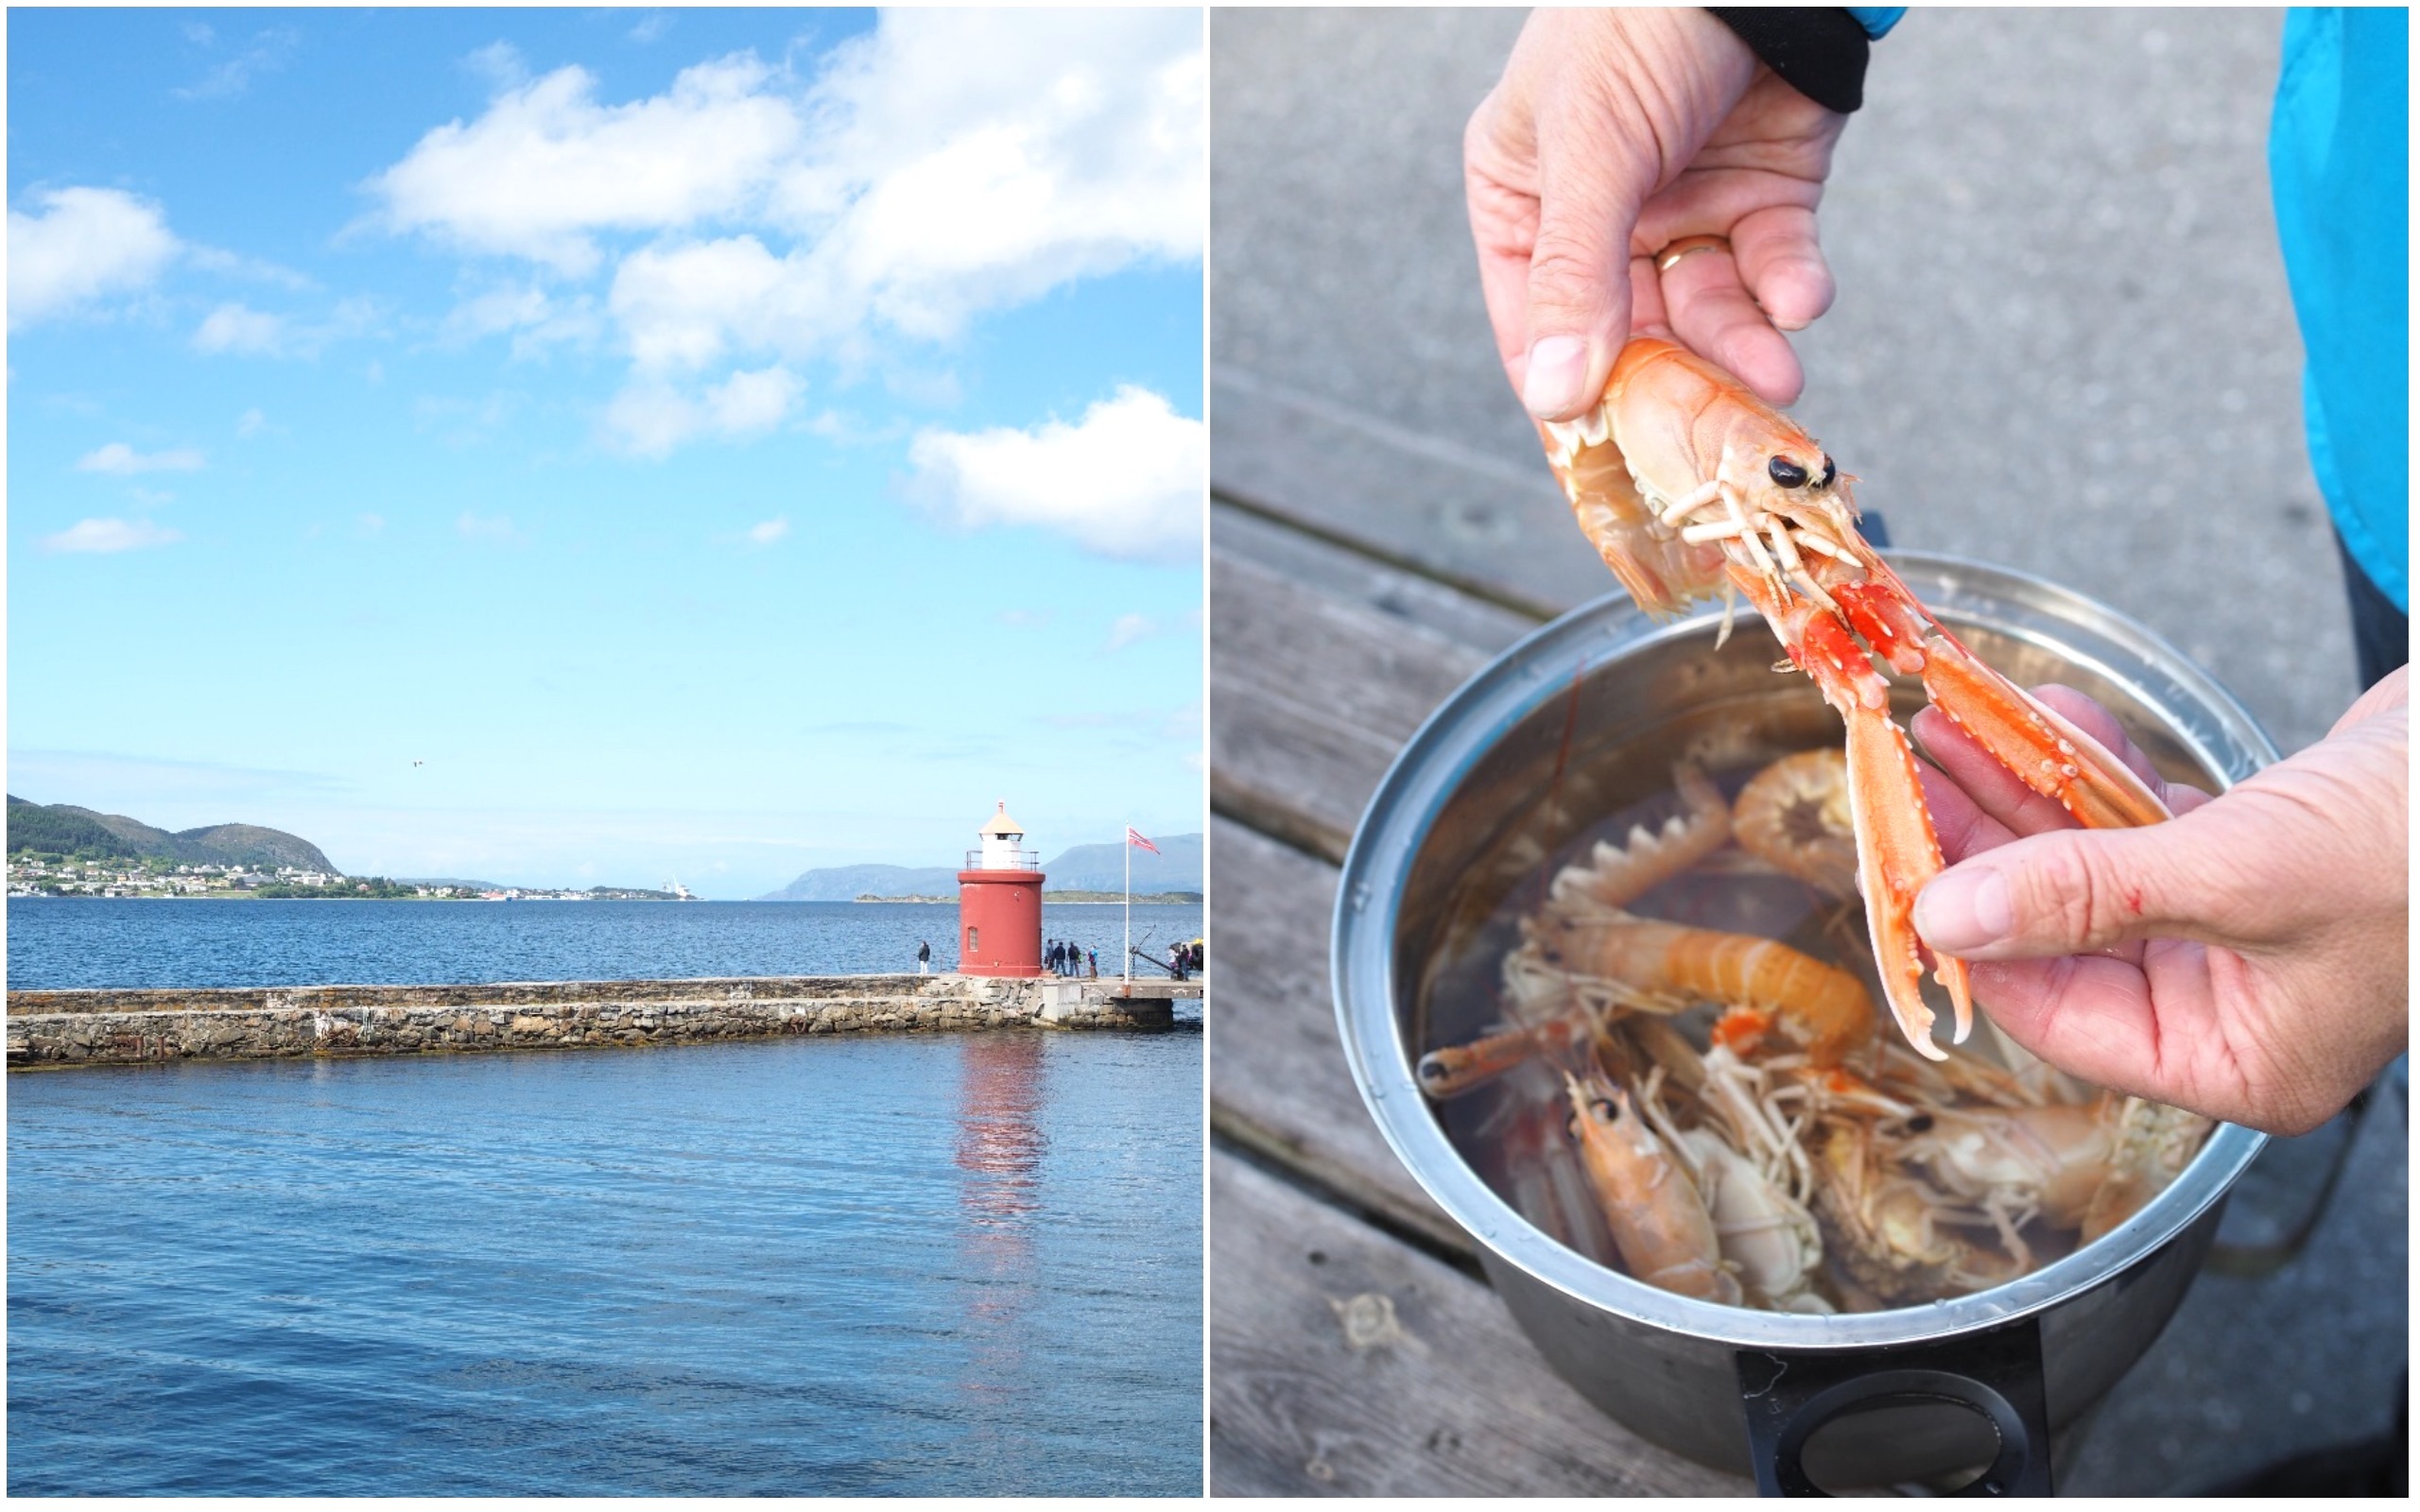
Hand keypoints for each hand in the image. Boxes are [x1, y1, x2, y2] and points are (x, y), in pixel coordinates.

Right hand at [1465, 7, 1847, 418]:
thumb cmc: (1639, 16)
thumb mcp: (1590, 148)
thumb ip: (1574, 273)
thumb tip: (1555, 394)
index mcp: (1524, 197)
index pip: (1533, 324)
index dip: (1570, 391)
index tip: (1609, 457)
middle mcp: (1600, 214)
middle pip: (1628, 333)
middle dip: (1677, 379)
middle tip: (1715, 430)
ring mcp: (1684, 206)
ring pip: (1707, 310)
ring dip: (1743, 346)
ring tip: (1777, 375)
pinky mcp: (1763, 195)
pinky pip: (1771, 266)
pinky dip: (1790, 289)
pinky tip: (1801, 296)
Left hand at [1911, 670, 2409, 1135]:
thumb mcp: (2240, 876)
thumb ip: (2085, 897)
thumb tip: (1950, 917)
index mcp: (2238, 1060)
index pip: (2058, 1014)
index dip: (1973, 938)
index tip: (1903, 867)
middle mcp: (2233, 1004)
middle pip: (2060, 932)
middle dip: (1983, 851)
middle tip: (1905, 783)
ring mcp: (2239, 927)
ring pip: (2088, 866)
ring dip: (2019, 796)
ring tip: (1941, 732)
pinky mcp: (2251, 851)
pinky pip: (2138, 821)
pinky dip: (2089, 770)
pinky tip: (2037, 717)